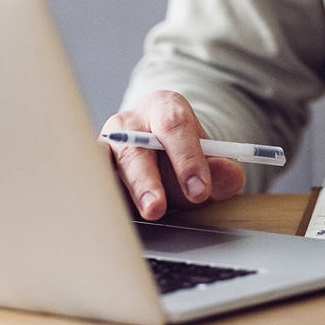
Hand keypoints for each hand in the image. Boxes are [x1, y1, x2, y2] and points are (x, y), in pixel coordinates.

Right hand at [100, 91, 246, 220]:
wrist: (155, 151)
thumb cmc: (181, 156)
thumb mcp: (206, 160)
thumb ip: (220, 171)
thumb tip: (231, 176)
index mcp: (164, 108)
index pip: (174, 126)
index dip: (186, 158)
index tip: (199, 189)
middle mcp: (130, 122)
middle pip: (135, 148)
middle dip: (146, 181)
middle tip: (156, 208)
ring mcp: (106, 144)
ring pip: (107, 166)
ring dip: (120, 192)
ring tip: (132, 214)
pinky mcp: (92, 165)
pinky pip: (93, 180)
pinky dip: (101, 198)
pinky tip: (110, 216)